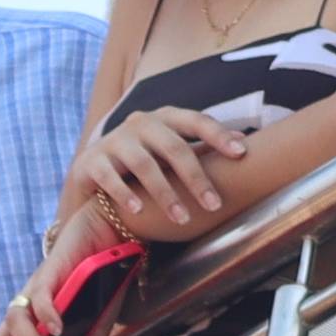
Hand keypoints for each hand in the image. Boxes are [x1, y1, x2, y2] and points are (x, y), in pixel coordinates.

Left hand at [0, 228, 132, 335]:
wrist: (108, 236)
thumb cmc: (96, 283)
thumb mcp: (93, 332)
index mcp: (31, 326)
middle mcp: (26, 311)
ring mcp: (35, 292)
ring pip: (12, 323)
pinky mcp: (50, 273)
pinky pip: (39, 296)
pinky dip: (46, 314)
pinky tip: (58, 327)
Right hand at [65, 102, 253, 245]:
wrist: (93, 168)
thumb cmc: (145, 157)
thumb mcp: (171, 149)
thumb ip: (202, 145)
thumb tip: (243, 142)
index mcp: (165, 117)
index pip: (196, 120)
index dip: (218, 135)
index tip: (241, 153)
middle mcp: (140, 123)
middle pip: (174, 148)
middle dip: (196, 178)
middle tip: (214, 205)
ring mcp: (115, 140)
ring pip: (144, 164)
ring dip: (166, 193)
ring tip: (182, 218)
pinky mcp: (92, 160)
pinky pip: (110, 177)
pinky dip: (125, 194)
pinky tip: (139, 211)